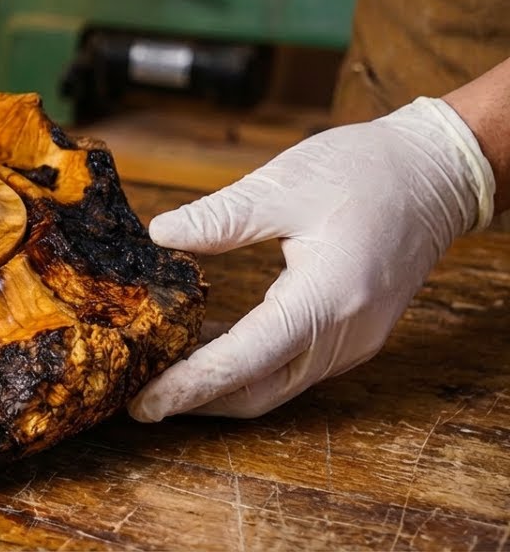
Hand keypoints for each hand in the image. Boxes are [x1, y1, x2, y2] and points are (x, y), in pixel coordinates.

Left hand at [129, 98, 495, 420]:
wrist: (435, 173)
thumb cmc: (366, 170)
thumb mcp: (283, 183)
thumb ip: (220, 217)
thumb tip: (160, 234)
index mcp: (327, 298)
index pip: (246, 360)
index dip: (190, 385)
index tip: (144, 403)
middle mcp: (344, 335)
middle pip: (259, 391)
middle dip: (197, 401)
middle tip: (140, 399)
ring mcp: (352, 342)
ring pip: (274, 386)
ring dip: (220, 387)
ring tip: (161, 377)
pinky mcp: (351, 336)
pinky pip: (290, 367)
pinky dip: (246, 368)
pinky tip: (205, 348)